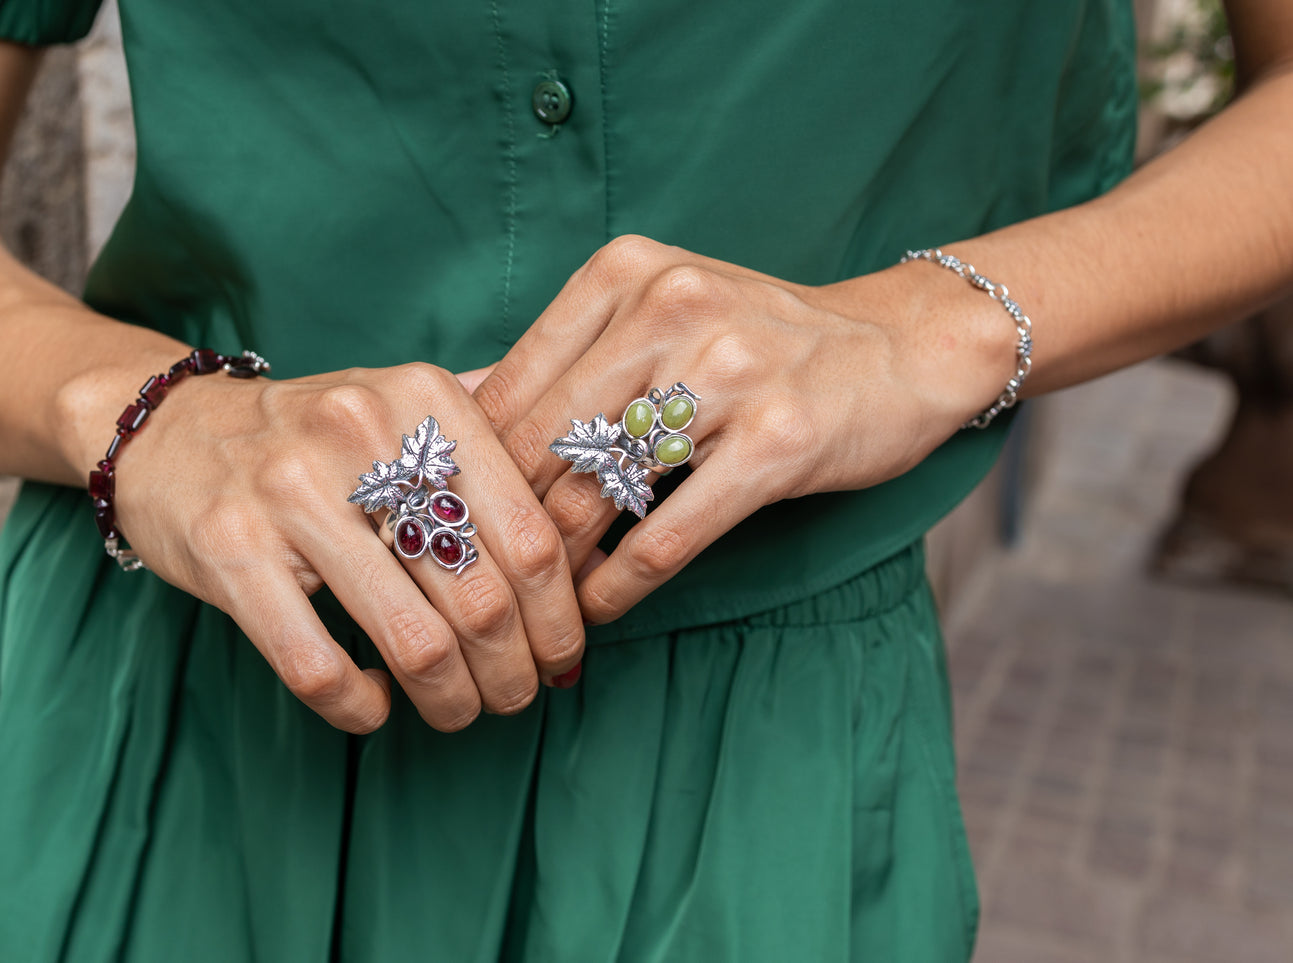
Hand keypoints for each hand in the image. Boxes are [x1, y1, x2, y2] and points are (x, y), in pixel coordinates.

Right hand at [109, 362, 584, 732]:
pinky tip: (376, 706)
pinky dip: (361, 706)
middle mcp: (360, 434)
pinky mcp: (228, 552)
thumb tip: (600, 493)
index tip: (564, 653)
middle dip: (514, 670)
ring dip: (451, 700)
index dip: (561, 614)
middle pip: (481, 595)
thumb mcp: (406, 405)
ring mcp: (288, 493)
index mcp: (423, 400)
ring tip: (459, 712)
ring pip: (411, 639)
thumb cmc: (318, 438)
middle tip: (518, 696)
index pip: (530, 532)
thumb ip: (497, 433)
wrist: (173, 429)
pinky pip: (317, 665)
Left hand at [475, 235, 1007, 623]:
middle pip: (541, 444)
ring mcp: (728, 374)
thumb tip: (456, 416)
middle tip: (478, 584)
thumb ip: (567, 360)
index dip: (466, 469)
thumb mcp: (660, 316)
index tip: (446, 525)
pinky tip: (598, 609)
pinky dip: (620, 583)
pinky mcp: (777, 441)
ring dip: (555, 567)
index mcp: (623, 276)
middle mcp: (669, 311)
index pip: (509, 387)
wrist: (902, 347)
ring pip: (596, 492)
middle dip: (500, 528)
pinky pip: (668, 533)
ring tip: (531, 608)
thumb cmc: (760, 340)